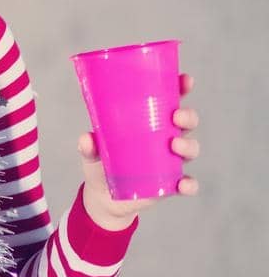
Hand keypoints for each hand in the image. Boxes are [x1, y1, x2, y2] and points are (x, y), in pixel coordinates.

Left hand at [78, 72, 200, 229]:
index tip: (185, 80)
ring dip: (188, 145)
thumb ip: (88, 146)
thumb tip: (87, 138)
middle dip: (187, 116)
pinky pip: (188, 183)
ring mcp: (171, 161)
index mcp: (150, 122)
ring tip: (174, 145)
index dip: (181, 88)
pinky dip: (190, 183)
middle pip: (186, 122)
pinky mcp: (171, 184)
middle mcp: (165, 138)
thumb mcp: (93, 152)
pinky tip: (183, 183)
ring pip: (190, 148)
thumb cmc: (102, 163)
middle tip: (176, 116)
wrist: (104, 197)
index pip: (170, 100)